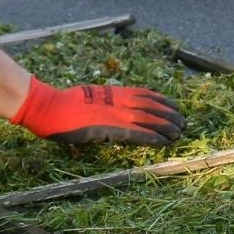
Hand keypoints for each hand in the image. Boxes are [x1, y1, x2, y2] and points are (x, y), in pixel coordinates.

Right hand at [11, 78, 183, 144]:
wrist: (49, 106)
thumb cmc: (61, 103)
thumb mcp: (87, 96)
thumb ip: (101, 101)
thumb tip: (107, 107)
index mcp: (113, 92)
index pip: (144, 94)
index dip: (161, 100)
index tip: (173, 105)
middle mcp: (118, 100)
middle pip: (151, 106)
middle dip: (169, 114)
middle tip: (183, 121)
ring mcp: (115, 114)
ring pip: (148, 119)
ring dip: (166, 126)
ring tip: (180, 132)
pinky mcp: (110, 128)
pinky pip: (136, 134)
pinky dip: (151, 137)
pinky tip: (164, 141)